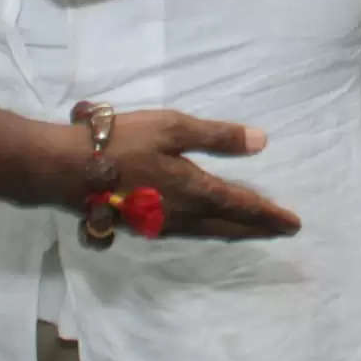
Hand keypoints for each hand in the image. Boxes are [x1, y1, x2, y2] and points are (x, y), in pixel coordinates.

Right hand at [102, 110, 301, 239]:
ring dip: (234, 231)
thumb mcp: (174, 128)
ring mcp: (159, 224)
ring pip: (207, 231)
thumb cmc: (123, 142)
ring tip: (252, 230)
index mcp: (195, 191)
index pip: (242, 206)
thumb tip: (262, 142)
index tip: (293, 224)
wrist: (67, 167)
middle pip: (228, 225)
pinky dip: (208, 229)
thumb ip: (218, 137)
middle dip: (258, 228)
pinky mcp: (140, 225)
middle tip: (282, 230)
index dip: (269, 214)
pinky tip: (206, 224)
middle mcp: (182, 216)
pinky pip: (188, 232)